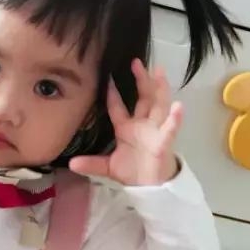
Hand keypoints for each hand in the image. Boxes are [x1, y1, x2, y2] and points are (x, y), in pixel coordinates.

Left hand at [69, 61, 181, 185]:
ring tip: (159, 72)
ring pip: (159, 105)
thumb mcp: (108, 167)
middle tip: (136, 61)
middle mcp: (142, 125)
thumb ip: (91, 163)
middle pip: (143, 98)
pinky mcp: (164, 142)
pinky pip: (170, 129)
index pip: (118, 107)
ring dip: (160, 89)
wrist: (150, 188)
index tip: (107, 77)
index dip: (113, 93)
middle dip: (141, 80)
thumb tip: (71, 163)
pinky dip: (175, 119)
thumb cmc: (133, 172)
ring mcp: (155, 131)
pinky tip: (178, 106)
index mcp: (126, 128)